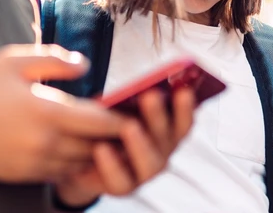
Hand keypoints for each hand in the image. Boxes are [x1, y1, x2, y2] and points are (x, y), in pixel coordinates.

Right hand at [0, 44, 125, 182]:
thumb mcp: (13, 60)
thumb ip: (55, 60)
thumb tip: (87, 66)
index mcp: (46, 112)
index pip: (101, 121)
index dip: (123, 117)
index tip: (139, 109)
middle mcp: (44, 144)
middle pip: (97, 146)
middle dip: (114, 136)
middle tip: (132, 122)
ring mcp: (34, 164)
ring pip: (81, 162)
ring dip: (96, 151)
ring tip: (109, 135)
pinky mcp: (24, 177)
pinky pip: (61, 173)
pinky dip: (74, 162)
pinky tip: (79, 146)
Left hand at [53, 87, 196, 205]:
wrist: (86, 157)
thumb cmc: (110, 124)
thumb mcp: (121, 107)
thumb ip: (132, 98)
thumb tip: (135, 85)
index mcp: (169, 130)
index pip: (184, 120)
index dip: (186, 107)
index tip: (183, 90)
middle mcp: (163, 152)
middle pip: (168, 137)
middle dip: (159, 116)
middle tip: (150, 96)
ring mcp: (146, 172)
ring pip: (150, 162)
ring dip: (141, 143)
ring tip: (129, 126)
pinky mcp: (124, 187)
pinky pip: (121, 180)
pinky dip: (112, 164)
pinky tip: (101, 148)